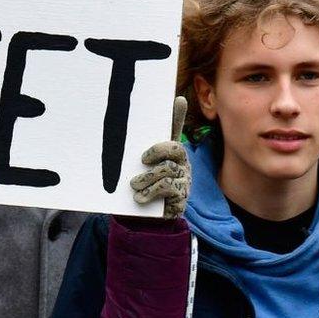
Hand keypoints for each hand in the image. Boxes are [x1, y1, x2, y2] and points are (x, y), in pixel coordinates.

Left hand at [130, 96, 189, 218]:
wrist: (146, 219)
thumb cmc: (144, 187)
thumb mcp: (139, 169)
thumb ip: (137, 153)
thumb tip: (136, 135)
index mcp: (170, 154)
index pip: (174, 131)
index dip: (178, 115)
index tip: (177, 99)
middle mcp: (181, 164)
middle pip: (175, 148)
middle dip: (157, 151)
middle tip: (142, 159)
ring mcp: (184, 180)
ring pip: (168, 169)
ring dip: (146, 178)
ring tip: (134, 185)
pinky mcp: (182, 197)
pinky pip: (167, 187)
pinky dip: (149, 192)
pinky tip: (139, 198)